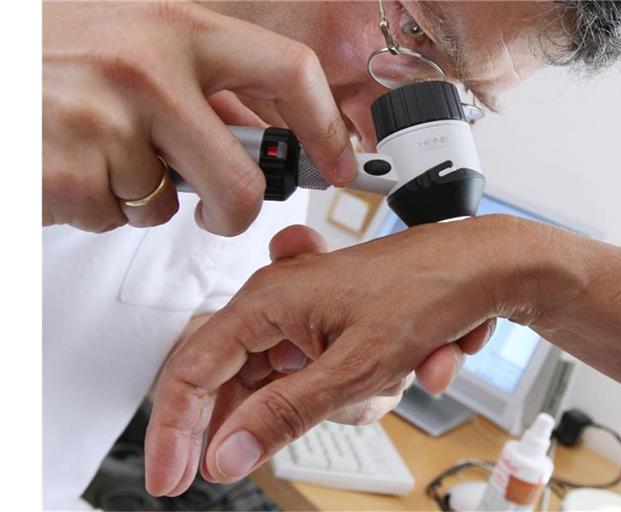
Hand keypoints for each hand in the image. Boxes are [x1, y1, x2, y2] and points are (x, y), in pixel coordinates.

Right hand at [43, 2, 355, 233]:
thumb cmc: (51, 57)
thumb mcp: (134, 42)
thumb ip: (202, 84)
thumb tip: (264, 133)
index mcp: (175, 26)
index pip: (288, 70)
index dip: (325, 124)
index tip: (340, 160)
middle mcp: (147, 69)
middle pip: (240, 176)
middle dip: (234, 210)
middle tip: (221, 211)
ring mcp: (107, 122)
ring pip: (169, 204)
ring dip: (143, 195)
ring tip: (99, 152)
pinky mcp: (71, 174)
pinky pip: (119, 217)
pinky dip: (102, 206)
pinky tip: (71, 165)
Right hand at [144, 216, 524, 494]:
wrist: (481, 267)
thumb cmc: (426, 290)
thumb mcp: (355, 367)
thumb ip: (286, 413)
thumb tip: (228, 453)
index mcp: (268, 301)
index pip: (193, 371)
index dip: (175, 430)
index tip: (172, 478)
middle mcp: (279, 303)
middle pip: (232, 381)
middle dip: (256, 422)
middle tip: (251, 462)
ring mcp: (306, 315)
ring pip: (282, 384)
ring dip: (334, 401)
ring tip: (390, 377)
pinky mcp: (331, 327)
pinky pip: (317, 375)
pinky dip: (353, 389)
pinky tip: (405, 367)